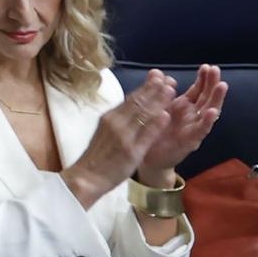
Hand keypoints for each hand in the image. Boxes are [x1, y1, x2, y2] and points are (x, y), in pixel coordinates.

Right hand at [63, 70, 176, 206]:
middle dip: (154, 89)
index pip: (130, 99)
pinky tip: (165, 116)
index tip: (158, 78)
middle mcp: (116, 123)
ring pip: (142, 115)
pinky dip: (155, 124)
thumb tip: (131, 108)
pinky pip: (145, 135)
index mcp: (109, 118)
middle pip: (138, 103)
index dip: (146, 87)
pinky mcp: (131, 152)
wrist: (86, 178)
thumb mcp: (104, 132)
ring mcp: (123, 137)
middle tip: (168, 79)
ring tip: (170, 90)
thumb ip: (118, 121)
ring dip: (158, 101)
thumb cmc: (96, 156)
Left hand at [136, 65, 228, 179]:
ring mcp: (193, 129)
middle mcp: (192, 116)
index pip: (197, 90)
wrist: (148, 158)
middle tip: (216, 70)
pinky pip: (200, 131)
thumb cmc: (155, 131)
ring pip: (209, 112)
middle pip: (206, 97)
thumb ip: (159, 91)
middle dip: (212, 84)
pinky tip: (212, 112)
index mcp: (184, 107)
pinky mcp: (190, 142)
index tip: (207, 66)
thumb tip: (159, 72)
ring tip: (222, 86)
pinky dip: (207, 121)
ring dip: (216, 98)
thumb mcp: (157, 108)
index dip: (203, 79)